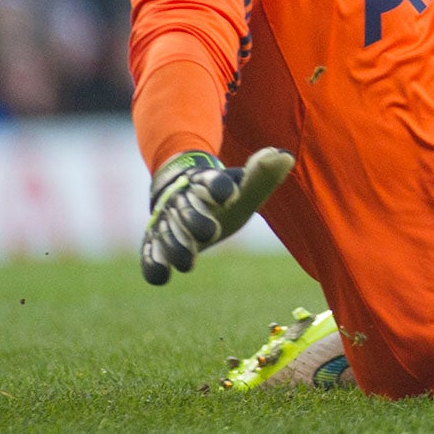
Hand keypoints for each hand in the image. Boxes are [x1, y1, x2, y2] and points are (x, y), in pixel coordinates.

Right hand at [141, 148, 293, 285]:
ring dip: (176, 247)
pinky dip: (153, 265)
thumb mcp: (244, 185)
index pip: (211, 180)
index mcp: (205, 180)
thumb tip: (283, 157)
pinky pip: (149, 254)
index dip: (219, 187)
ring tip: (189, 263)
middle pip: (185, 208)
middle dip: (195, 221)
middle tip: (212, 233)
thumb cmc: (223, 195)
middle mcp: (181, 199)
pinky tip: (161, 276)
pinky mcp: (154, 243)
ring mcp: (165, 221)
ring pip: (166, 233)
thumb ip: (262, 176)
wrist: (182, 192)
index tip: (231, 196)